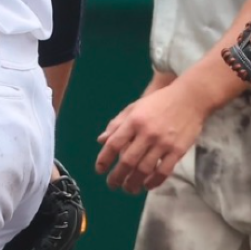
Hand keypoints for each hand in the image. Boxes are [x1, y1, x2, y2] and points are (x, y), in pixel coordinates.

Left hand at [94, 81, 208, 193]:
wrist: (189, 99)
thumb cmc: (158, 102)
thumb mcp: (134, 108)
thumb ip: (117, 124)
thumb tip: (101, 140)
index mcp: (133, 121)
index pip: (114, 144)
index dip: (104, 159)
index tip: (99, 170)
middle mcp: (147, 133)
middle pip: (128, 160)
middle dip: (117, 176)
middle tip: (112, 185)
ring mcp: (163, 143)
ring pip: (145, 169)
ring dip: (134, 182)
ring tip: (128, 189)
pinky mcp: (178, 150)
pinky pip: (164, 171)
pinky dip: (154, 182)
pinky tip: (147, 186)